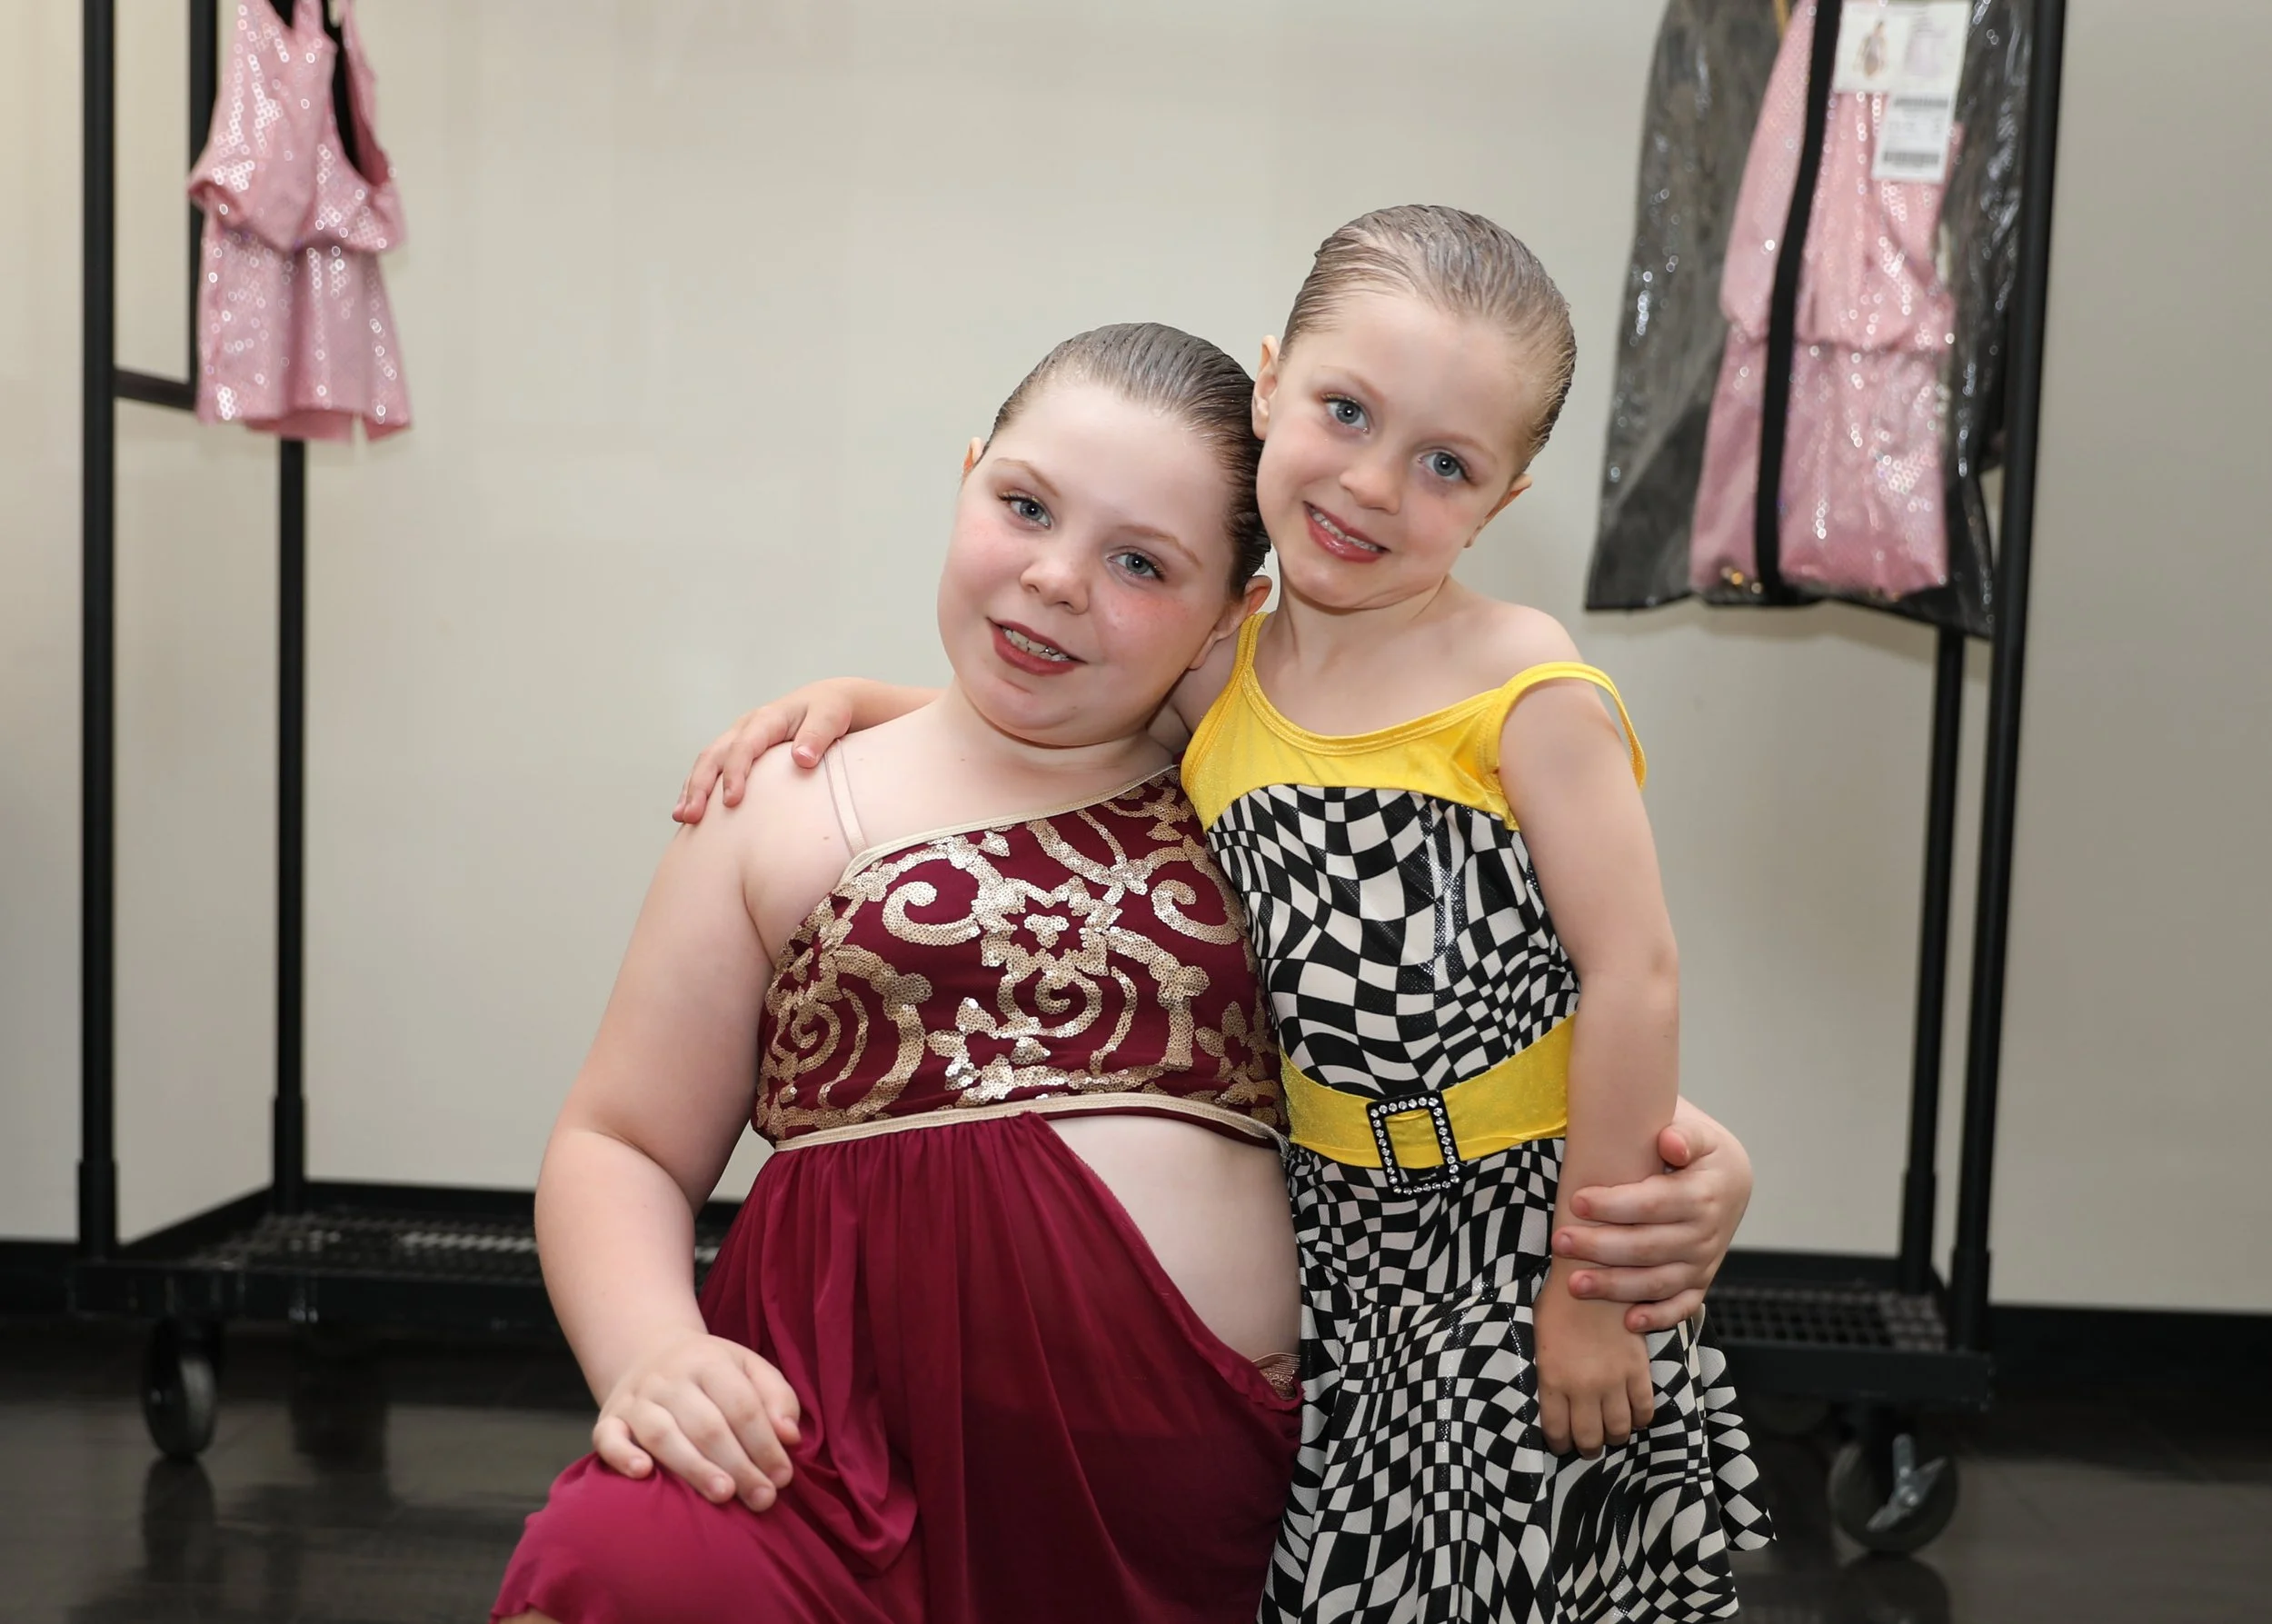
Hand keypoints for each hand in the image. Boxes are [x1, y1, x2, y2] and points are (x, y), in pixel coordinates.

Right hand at [593, 1330, 803, 1510]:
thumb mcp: (750, 1368)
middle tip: (762, 1498)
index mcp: (710, 1361)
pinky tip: (643, 1474)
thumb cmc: (713, 1371)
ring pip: (662, 1434)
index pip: (742, 1405)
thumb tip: (791, 1436)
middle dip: (738, 1464)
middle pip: (707, 1424)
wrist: (651, 1351)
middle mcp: (670, 1378)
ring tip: (723, 1494)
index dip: (765, 1443)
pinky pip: (608, 1437)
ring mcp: (636, 1398)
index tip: (783, 1477)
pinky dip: (622, 1456)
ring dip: (694, 1467)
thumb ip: (777, 1397)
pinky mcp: (609, 1418)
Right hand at [672, 685, 853, 824]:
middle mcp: (746, 727)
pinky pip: (713, 769)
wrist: (827, 702)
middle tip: (691, 816)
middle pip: (715, 754)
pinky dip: (700, 788)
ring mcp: (738, 738)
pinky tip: (693, 811)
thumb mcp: (831, 717)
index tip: (731, 801)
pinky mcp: (738, 751)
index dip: (735, 773)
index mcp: (767, 719)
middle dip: (700, 785)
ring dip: (692, 789)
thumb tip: (802, 759)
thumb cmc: (831, 712)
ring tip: (682, 817)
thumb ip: (818, 734)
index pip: (744, 746)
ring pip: (707, 762)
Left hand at [1533, 1269, 1653, 1456]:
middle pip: (1589, 1438)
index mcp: (1552, 1379)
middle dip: (1587, 1447)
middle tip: (1587, 1443)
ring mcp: (1613, 1380)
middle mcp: (1583, 1386)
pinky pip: (1645, 1409)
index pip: (1556, 1431)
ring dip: (1614, 1436)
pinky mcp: (1638, 1369)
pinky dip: (1640, 1418)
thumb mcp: (1536, 1338)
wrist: (1592, 1273)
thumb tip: (1546, 1400)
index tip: (1561, 1442)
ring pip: (1619, 1430)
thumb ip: (1543, 1373)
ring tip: (1610, 1432)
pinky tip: (1633, 1415)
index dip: (1558, 1443)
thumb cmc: (1557, 1301)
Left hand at [1553, 1099, 1752, 1334]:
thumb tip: (1669, 1142)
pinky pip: (1683, 1306)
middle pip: (1649, 1247)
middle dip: (1601, 1247)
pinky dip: (1659, 1318)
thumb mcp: (1697, 1131)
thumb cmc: (1697, 1148)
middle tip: (1560, 1242)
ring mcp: (1704, 1261)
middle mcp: (1706, 1233)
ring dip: (1616, 1287)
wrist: (1729, 1177)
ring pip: (1658, 1282)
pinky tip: (1628, 1322)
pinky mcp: (1700, 1280)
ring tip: (1575, 1284)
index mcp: (1704, 1193)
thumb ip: (1684, 1132)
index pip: (1653, 1204)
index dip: (1614, 1206)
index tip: (1576, 1201)